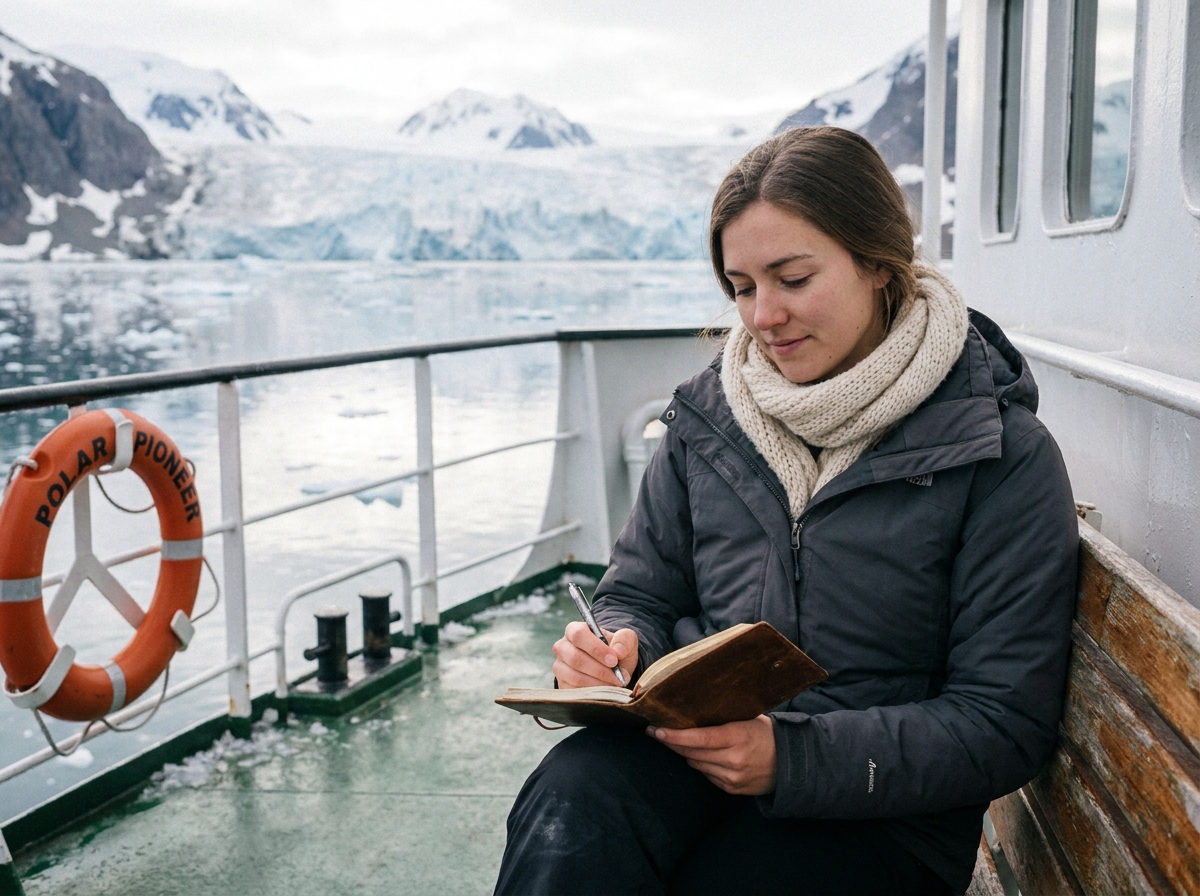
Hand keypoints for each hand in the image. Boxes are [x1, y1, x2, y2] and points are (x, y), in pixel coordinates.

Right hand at [552, 622, 637, 687]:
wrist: (611, 666)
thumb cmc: (615, 649)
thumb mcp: (625, 639)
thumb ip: (624, 640)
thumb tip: (619, 652)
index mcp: (574, 630)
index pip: (579, 635)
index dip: (596, 649)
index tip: (614, 660)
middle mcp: (562, 647)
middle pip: (575, 659)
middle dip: (600, 670)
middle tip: (619, 677)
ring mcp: (560, 667)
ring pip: (575, 677)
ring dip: (599, 683)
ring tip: (615, 684)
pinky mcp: (562, 684)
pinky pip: (575, 692)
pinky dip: (593, 694)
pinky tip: (606, 691)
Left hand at [649, 715, 776, 794]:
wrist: (790, 764)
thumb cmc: (766, 734)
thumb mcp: (747, 719)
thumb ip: (721, 719)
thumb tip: (690, 710)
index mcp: (738, 737)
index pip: (699, 739)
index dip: (675, 735)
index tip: (656, 729)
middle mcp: (733, 760)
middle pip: (691, 752)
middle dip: (671, 742)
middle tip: (655, 731)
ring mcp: (732, 778)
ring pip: (695, 764)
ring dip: (685, 753)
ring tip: (676, 739)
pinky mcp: (731, 789)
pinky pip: (706, 774)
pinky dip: (700, 763)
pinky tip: (700, 754)